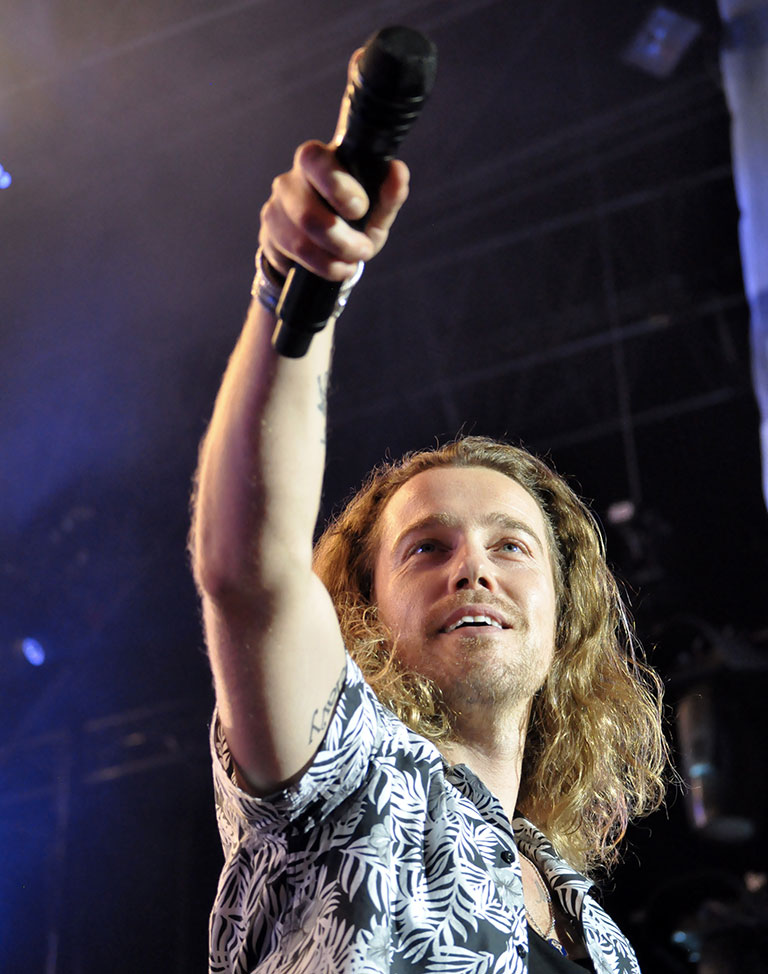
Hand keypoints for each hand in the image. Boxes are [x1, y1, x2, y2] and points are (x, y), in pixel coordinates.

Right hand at [259, 141, 408, 281]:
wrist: (322, 249)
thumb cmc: (352, 220)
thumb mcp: (376, 211)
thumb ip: (389, 194)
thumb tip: (398, 171)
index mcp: (318, 161)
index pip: (314, 159)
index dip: (337, 186)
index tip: (360, 209)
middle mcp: (290, 181)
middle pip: (307, 212)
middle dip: (341, 239)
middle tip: (363, 250)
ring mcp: (275, 209)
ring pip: (301, 241)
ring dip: (334, 258)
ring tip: (352, 261)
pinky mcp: (269, 236)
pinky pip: (294, 257)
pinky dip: (323, 267)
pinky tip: (337, 268)